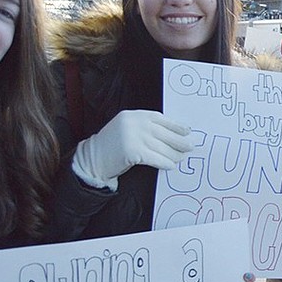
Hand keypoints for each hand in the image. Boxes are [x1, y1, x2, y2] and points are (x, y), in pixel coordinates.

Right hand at [72, 110, 192, 189]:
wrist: (92, 159)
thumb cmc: (113, 146)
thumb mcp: (128, 129)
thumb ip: (146, 128)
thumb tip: (174, 135)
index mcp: (133, 115)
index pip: (160, 118)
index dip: (175, 125)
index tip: (187, 131)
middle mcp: (133, 123)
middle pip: (163, 133)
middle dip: (178, 141)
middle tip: (190, 147)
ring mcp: (132, 136)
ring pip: (161, 147)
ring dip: (173, 155)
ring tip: (181, 158)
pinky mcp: (132, 151)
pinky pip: (155, 158)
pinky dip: (164, 162)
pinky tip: (170, 166)